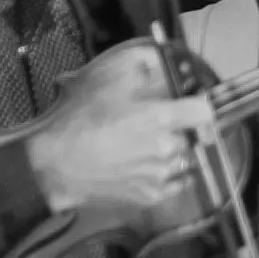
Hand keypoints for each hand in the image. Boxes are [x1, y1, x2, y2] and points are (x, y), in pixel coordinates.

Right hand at [25, 85, 213, 216]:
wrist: (54, 166)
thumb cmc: (77, 122)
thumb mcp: (103, 83)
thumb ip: (136, 71)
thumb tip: (154, 61)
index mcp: (160, 119)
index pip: (204, 111)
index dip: (198, 105)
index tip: (190, 104)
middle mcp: (167, 148)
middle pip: (191, 136)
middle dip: (179, 130)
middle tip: (155, 126)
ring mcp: (160, 175)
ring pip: (183, 160)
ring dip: (173, 154)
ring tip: (148, 149)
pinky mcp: (150, 196)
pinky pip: (175, 184)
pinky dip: (169, 176)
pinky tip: (150, 168)